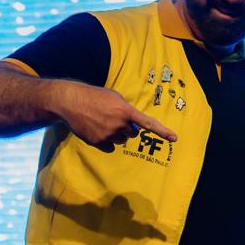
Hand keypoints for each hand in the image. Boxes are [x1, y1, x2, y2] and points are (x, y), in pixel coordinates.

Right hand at [53, 81, 177, 152]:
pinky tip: (96, 131)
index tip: (174, 138)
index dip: (162, 131)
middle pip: (132, 134)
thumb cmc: (94, 96)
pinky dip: (105, 142)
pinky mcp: (98, 142)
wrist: (70, 101)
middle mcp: (119, 124)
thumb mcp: (114, 97)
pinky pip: (110, 148)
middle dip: (126, 128)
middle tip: (111, 118)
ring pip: (121, 141)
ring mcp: (109, 134)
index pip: (148, 123)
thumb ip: (126, 109)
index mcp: (125, 111)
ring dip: (115, 134)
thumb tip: (133, 124)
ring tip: (102, 122)